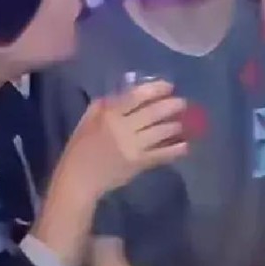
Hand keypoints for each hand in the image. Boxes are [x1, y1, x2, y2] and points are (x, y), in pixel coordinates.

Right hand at [60, 80, 187, 197]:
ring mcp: (133, 147)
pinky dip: (175, 149)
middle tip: (182, 102)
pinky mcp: (139, 164)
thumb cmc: (80, 147)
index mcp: (108, 115)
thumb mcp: (87, 120)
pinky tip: (185, 145)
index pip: (135, 96)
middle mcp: (123, 128)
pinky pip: (161, 154)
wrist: (79, 179)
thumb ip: (105, 105)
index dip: (155, 89)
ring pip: (160, 132)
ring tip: (183, 122)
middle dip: (171, 106)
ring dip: (175, 126)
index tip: (168, 85)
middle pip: (152, 113)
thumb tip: (127, 94)